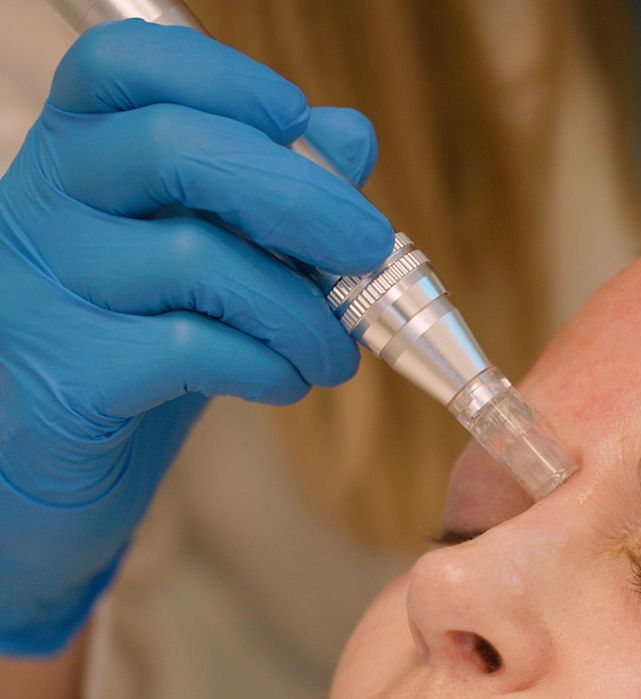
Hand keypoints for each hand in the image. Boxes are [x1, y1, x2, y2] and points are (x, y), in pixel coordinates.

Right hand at [0, 19, 392, 654]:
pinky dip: (266, 366)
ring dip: (301, 312)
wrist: (44, 461)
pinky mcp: (63, 375)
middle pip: (175, 148)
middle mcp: (43, 203)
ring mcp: (42, 288)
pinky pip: (191, 348)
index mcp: (76, 154)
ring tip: (334, 354)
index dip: (228, 79)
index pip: (127, 66)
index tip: (304, 128)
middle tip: (370, 248)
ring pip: (197, 259)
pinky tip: (287, 383)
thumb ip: (268, 197)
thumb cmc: (134, 345)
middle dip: (302, 198)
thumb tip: (348, 136)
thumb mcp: (202, 260)